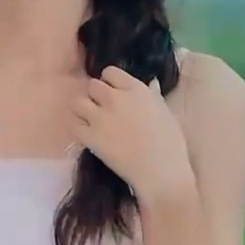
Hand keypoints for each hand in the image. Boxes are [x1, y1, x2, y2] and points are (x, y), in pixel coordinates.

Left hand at [71, 66, 192, 198]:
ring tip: (91, 120)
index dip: (110, 81)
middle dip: (96, 95)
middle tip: (102, 108)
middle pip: (92, 86)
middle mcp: (114, 98)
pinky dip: (79, 129)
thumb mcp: (166, 113)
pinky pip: (74, 125)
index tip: (113, 91)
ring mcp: (99, 117)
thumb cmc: (171, 144)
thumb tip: (151, 83)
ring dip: (84, 110)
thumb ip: (153, 96)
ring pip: (78, 102)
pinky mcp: (90, 137)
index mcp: (135, 90)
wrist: (160, 172)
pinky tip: (87, 135)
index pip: (110, 72)